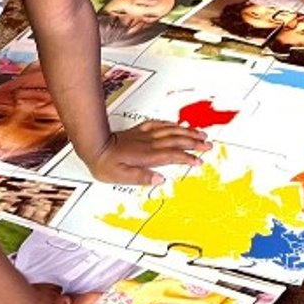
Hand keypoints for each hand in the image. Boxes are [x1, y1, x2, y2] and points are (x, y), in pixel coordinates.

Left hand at [87, 121, 209, 184]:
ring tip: (200, 133)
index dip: (188, 158)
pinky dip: (172, 124)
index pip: (173, 155)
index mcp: (147, 155)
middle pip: (177, 141)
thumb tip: (160, 179)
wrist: (95, 145)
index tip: (199, 161)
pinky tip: (177, 125)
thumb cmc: (106, 164)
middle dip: (194, 142)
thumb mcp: (122, 177)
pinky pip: (160, 124)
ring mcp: (146, 135)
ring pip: (172, 131)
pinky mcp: (141, 130)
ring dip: (187, 132)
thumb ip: (142, 177)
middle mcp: (149, 143)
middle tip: (208, 144)